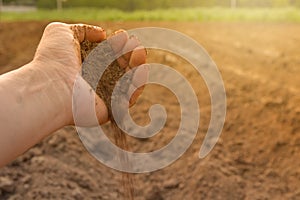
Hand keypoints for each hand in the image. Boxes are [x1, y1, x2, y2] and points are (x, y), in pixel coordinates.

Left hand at [33, 22, 147, 125]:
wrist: (51, 86)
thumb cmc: (53, 60)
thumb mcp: (62, 32)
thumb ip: (83, 29)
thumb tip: (102, 34)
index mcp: (85, 66)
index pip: (108, 55)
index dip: (117, 45)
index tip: (121, 35)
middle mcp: (95, 81)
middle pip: (121, 67)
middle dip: (130, 53)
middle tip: (134, 43)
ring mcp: (104, 96)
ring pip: (128, 82)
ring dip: (137, 66)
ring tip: (139, 52)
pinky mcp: (110, 110)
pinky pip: (129, 99)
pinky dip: (138, 84)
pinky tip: (142, 69)